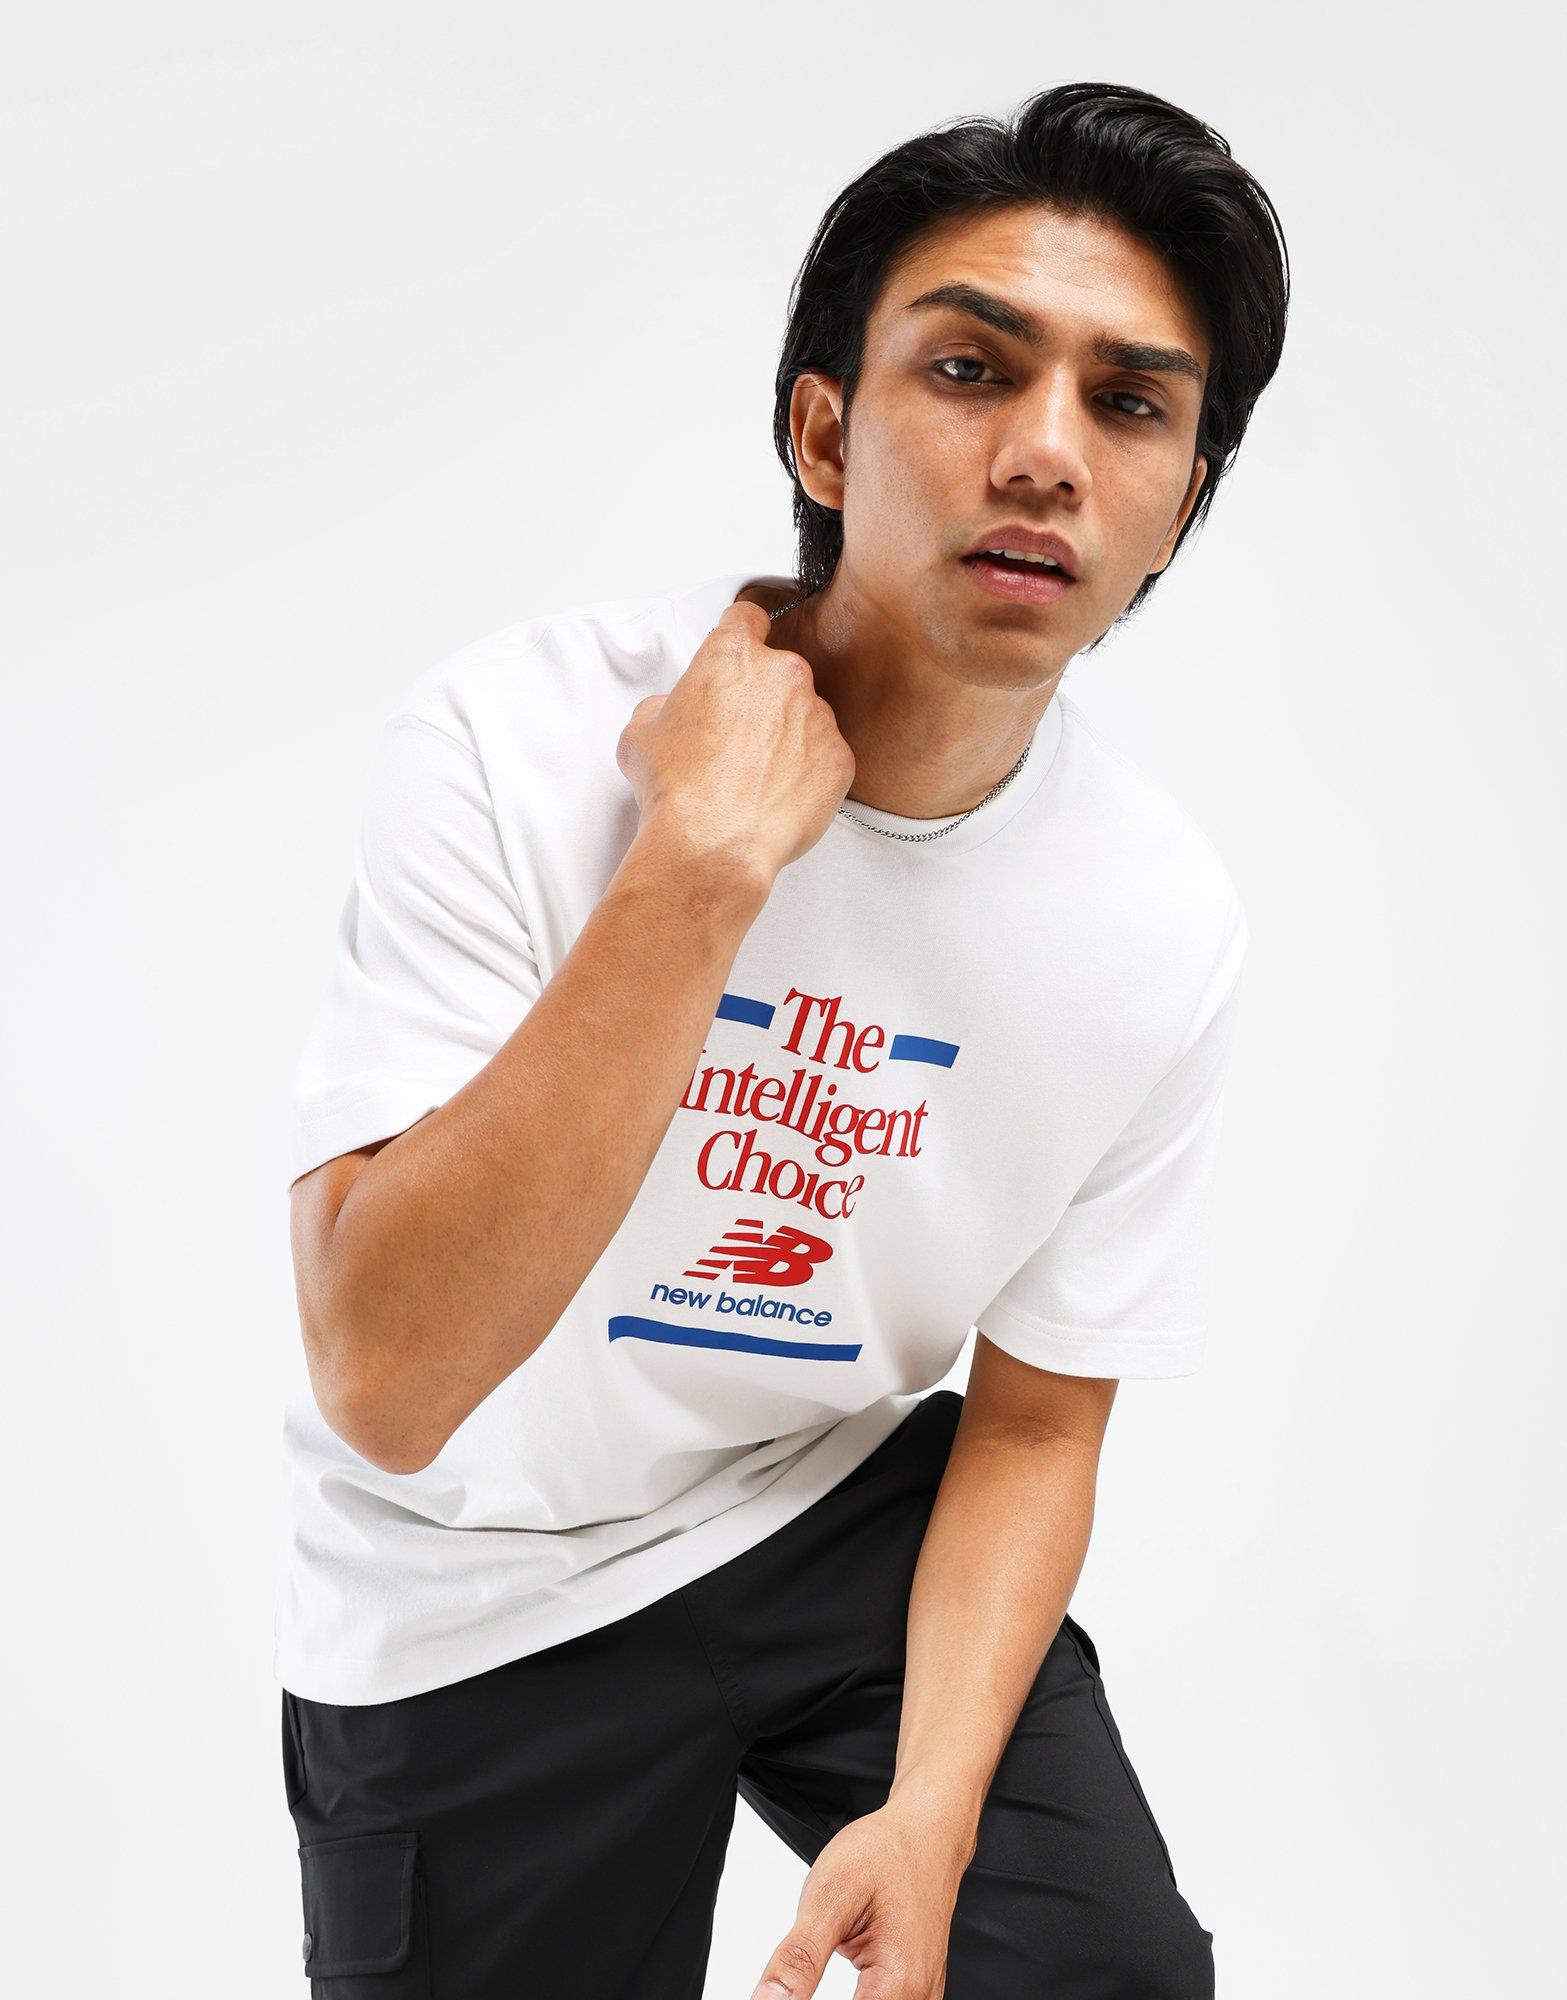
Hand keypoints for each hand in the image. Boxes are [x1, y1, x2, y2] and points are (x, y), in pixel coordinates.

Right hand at [615, 597, 855, 886]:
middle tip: (734, 738)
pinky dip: (807, 772)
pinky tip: (776, 795)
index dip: (740, 634)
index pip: (746, 618)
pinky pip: (825, 756)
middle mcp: (783, 677)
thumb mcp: (641, 734)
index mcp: (733, 657)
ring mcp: (818, 717)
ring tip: (754, 777)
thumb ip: (664, 705)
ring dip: (785, 736)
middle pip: (777, 673)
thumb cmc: (679, 790)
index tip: (741, 647)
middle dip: (760, 699)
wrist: (713, 844)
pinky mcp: (839, 758)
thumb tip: (675, 712)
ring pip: (804, 716)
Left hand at [748, 1797, 975, 1999]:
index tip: (786, 1991)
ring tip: (811, 1974)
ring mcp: (921, 1997)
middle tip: (796, 1975)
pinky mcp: (916, 1990)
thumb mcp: (829, 1894)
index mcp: (899, 1983)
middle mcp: (919, 1998)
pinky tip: (828, 1980)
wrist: (926, 1832)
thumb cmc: (885, 1853)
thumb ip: (799, 1957)